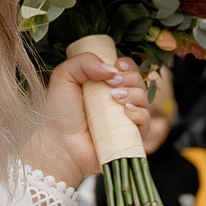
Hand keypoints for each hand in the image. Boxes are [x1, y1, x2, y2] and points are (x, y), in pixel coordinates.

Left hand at [26, 53, 144, 183]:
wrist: (60, 144)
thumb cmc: (60, 112)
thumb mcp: (64, 77)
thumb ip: (83, 62)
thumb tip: (112, 69)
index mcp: (105, 84)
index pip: (126, 68)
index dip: (126, 65)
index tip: (117, 66)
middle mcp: (118, 99)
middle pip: (138, 80)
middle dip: (129, 77)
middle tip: (112, 83)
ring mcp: (126, 118)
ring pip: (144, 98)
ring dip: (134, 93)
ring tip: (115, 97)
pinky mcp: (131, 136)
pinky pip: (145, 122)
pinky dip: (140, 113)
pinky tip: (127, 110)